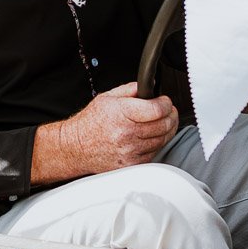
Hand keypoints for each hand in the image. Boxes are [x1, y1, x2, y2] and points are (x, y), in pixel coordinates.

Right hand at [31, 82, 177, 184]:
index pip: (157, 109)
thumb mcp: (107, 98)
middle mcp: (127, 134)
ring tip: (163, 122)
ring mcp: (130, 151)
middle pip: (163, 125)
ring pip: (162, 140)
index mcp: (122, 114)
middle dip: (171, 116)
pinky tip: (152, 136)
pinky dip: (157, 143)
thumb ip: (130, 89)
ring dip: (167, 130)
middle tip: (169, 111)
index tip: (166, 102)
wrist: (77, 147)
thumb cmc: (90, 123)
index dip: (166, 104)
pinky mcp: (132, 163)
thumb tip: (149, 85)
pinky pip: (154, 152)